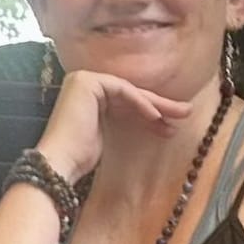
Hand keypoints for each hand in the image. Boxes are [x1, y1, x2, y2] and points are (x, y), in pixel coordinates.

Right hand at [33, 70, 192, 183]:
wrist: (59, 163)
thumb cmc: (79, 157)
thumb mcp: (108, 136)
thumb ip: (124, 122)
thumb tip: (155, 119)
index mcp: (87, 95)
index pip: (126, 101)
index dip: (151, 114)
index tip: (169, 127)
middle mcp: (84, 82)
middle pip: (131, 95)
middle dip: (160, 106)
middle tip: (184, 114)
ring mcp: (84, 80)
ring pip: (130, 91)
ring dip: (157, 104)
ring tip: (180, 115)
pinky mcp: (88, 82)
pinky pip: (123, 90)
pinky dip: (141, 103)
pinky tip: (156, 117)